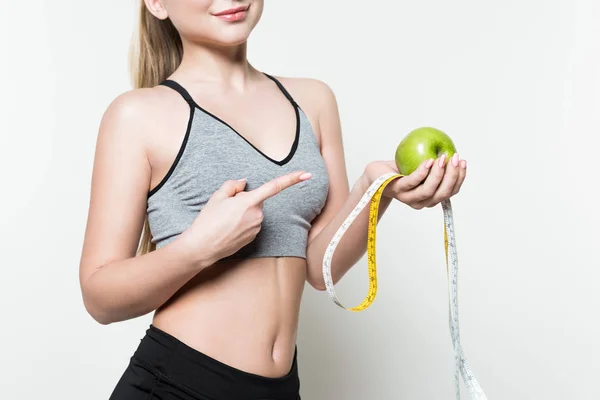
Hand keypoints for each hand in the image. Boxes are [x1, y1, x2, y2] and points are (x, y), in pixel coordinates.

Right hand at [181, 170, 311, 263]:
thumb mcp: (217, 197)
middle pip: (255, 200)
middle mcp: (257, 215)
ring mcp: (257, 228)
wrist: (202, 247)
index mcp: (249, 202)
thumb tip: (244, 183)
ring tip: (224, 220)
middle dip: (244, 201)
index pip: (274, 187)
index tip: (306, 174)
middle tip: (225, 209)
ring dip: (242, 213)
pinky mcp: (254, 237)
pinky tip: (228, 229)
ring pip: (253, 213)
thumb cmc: (208, 221)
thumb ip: (233, 185)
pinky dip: (241, 224)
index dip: (291, 179)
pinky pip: (251, 224)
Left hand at [364, 153, 466, 209]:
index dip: (460, 177)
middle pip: (442, 193)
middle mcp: (421, 202)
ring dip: (438, 174)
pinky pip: (412, 182)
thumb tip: (453, 151)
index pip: (451, 191)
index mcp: (430, 198)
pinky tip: (429, 161)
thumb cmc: (402, 169)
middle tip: (455, 158)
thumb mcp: (422, 165)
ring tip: (442, 158)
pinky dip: (422, 172)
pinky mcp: (397, 190)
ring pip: (428, 190)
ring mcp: (408, 198)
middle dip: (452, 176)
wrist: (377, 174)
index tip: (463, 161)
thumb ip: (437, 163)